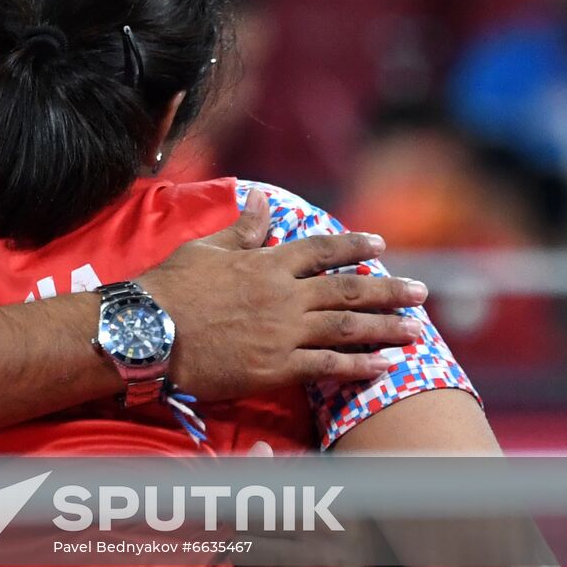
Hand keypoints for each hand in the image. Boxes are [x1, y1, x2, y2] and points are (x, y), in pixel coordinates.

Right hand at [135, 189, 424, 399]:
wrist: (146, 330)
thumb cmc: (169, 287)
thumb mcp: (205, 249)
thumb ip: (243, 228)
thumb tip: (264, 198)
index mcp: (266, 263)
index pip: (322, 251)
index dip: (354, 248)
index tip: (380, 246)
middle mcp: (283, 295)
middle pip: (348, 291)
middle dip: (389, 291)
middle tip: (420, 293)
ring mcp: (282, 333)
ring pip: (346, 328)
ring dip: (385, 329)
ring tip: (415, 331)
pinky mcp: (274, 368)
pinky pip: (326, 366)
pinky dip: (358, 366)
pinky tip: (383, 367)